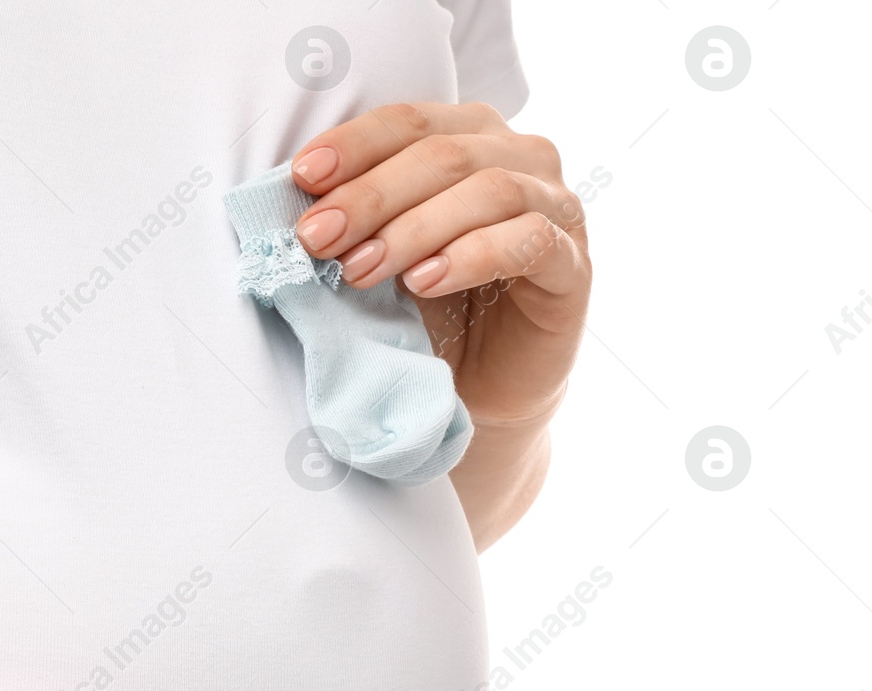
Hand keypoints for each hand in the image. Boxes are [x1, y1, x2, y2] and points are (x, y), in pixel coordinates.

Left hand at [287, 102, 590, 437]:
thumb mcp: (380, 256)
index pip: (410, 123)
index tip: (301, 177)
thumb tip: (298, 210)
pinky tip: (424, 282)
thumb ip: (355, 224)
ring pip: (488, 192)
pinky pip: (528, 243)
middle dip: (370, 196)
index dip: (354, 145)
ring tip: (360, 270)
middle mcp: (522, 158)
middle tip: (316, 238)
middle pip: (443, 155)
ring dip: (413, 230)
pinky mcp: (573, 266)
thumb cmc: (428, 310)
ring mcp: (556, 208)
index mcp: (471, 137)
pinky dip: (470, 257)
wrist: (479, 386)